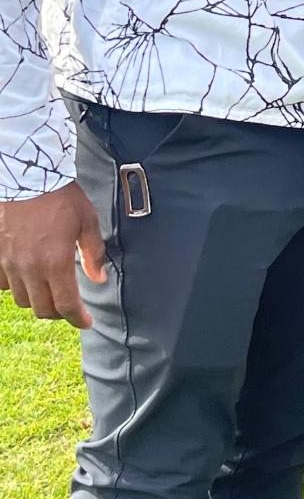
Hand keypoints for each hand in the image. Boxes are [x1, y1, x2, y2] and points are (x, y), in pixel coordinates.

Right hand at [0, 183, 106, 327]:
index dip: (78, 318)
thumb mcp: (87, 222)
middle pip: (43, 309)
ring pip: (23, 300)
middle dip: (60, 312)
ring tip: (50, 288)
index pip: (66, 305)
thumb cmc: (61, 197)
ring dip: (39, 299)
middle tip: (71, 304)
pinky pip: (4, 285)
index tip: (86, 321)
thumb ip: (94, 253)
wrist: (28, 177)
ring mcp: (9, 264)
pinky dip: (17, 286)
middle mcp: (30, 269)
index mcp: (56, 263)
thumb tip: (98, 278)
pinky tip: (28, 276)